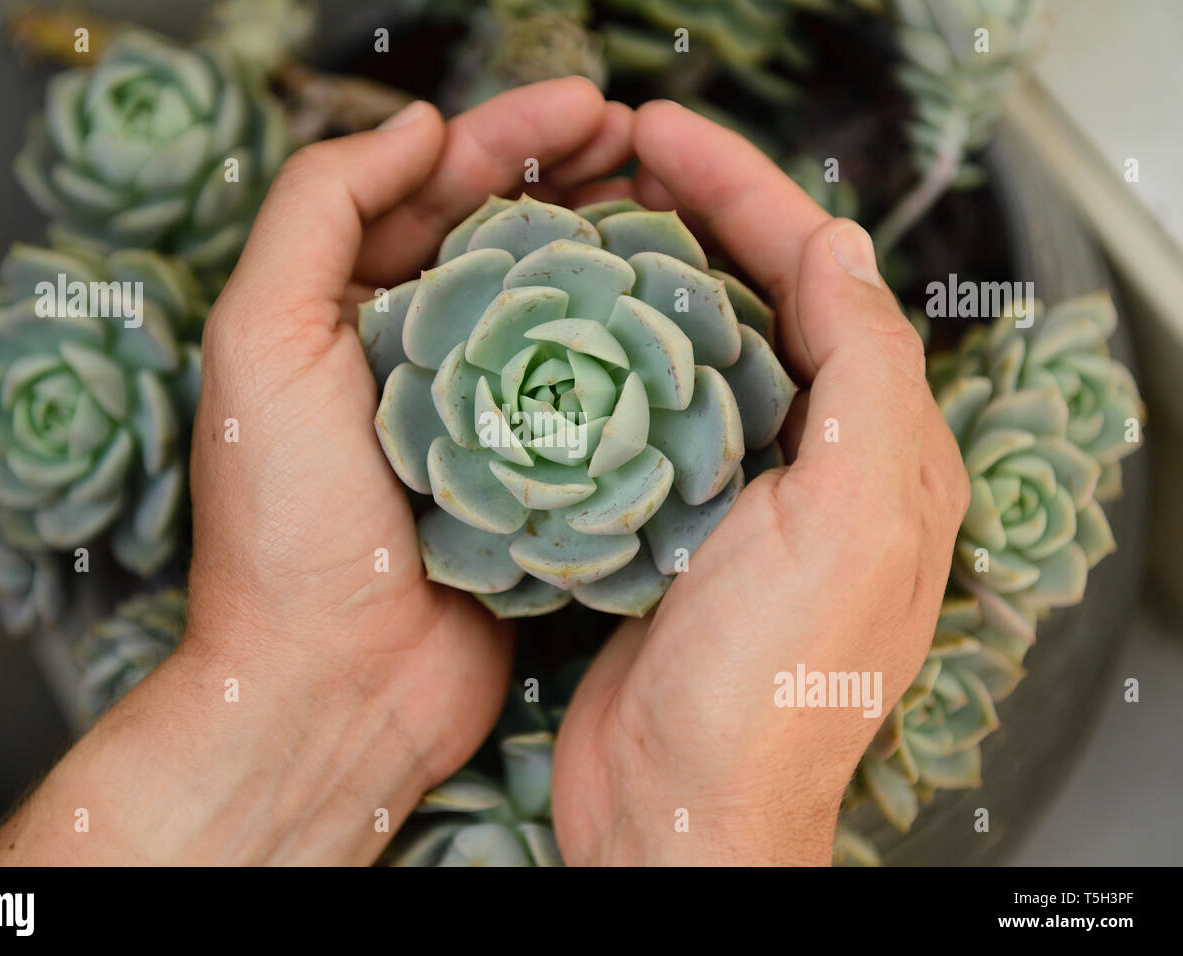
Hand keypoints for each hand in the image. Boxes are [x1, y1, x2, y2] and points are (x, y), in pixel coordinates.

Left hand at [0, 79, 635, 865]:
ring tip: (682, 214)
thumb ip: (318, 212)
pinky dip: (631, 356)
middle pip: (509, 241)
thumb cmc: (288, 522)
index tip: (593, 103)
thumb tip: (411, 125)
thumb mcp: (260, 341)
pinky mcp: (532, 483)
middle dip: (577, 181)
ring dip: (613, 256)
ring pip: (558, 313)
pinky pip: (588, 400)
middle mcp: (418, 358)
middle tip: (653, 145)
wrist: (333, 688)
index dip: (511, 133)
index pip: (436, 191)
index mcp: (351, 312)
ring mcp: (481, 422)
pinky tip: (683, 325)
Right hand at [551, 102, 969, 865]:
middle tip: (614, 158)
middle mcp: (820, 464)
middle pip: (764, 301)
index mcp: (882, 450)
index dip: (748, 189)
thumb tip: (843, 246)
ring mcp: (741, 498)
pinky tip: (565, 328)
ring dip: (649, 278)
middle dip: (698, 217)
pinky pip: (648, 416)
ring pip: (701, 351)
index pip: (824, 278)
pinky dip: (611, 360)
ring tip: (583, 218)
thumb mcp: (846, 516)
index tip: (662, 132)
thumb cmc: (769, 685)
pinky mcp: (672, 528)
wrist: (680, 809)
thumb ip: (863, 374)